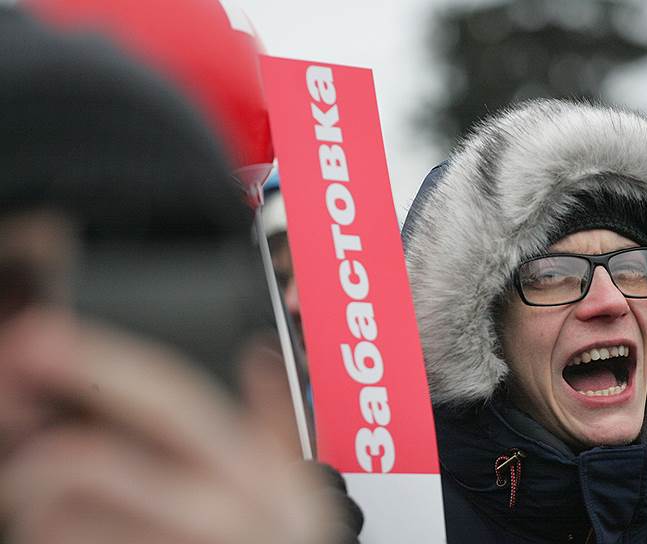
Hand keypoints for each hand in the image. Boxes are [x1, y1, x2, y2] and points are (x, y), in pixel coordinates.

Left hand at [0, 315, 339, 543]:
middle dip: (38, 452)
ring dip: (41, 508)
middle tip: (24, 456)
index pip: (172, 399)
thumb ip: (277, 419)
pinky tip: (77, 538)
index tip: (38, 339)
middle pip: (90, 461)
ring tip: (58, 511)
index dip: (100, 362)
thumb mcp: (297, 490)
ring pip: (57, 516)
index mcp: (254, 471)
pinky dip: (47, 538)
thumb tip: (258, 355)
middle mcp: (214, 512)